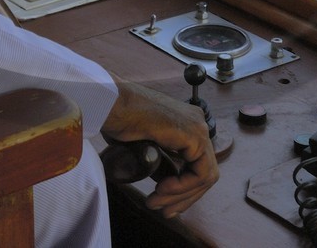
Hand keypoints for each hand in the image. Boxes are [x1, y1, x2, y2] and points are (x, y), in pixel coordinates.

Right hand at [100, 78, 217, 216]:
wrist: (110, 104)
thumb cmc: (119, 120)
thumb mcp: (145, 148)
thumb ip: (161, 164)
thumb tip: (167, 185)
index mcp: (188, 123)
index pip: (198, 166)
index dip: (184, 191)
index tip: (163, 205)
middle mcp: (198, 123)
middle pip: (204, 172)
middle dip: (184, 198)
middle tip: (164, 212)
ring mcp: (198, 127)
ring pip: (206, 176)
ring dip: (181, 196)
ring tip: (157, 203)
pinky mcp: (194, 134)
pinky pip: (201, 173)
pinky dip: (183, 187)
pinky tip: (162, 190)